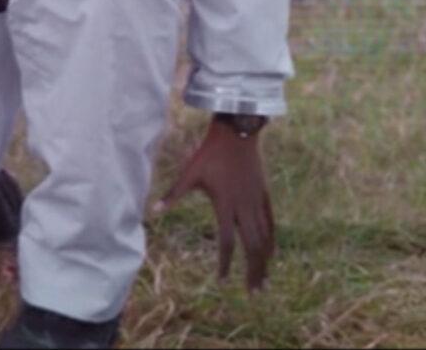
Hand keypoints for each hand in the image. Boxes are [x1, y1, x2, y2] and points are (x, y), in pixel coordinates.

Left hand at [153, 117, 274, 289]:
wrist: (237, 132)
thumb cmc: (210, 153)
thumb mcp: (189, 172)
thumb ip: (174, 194)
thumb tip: (154, 210)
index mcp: (225, 204)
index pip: (226, 241)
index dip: (225, 262)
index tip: (222, 280)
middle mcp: (244, 206)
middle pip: (251, 246)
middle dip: (252, 271)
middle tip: (253, 293)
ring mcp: (257, 201)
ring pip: (264, 238)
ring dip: (264, 261)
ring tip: (264, 282)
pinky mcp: (264, 194)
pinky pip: (271, 223)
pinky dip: (272, 241)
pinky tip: (272, 254)